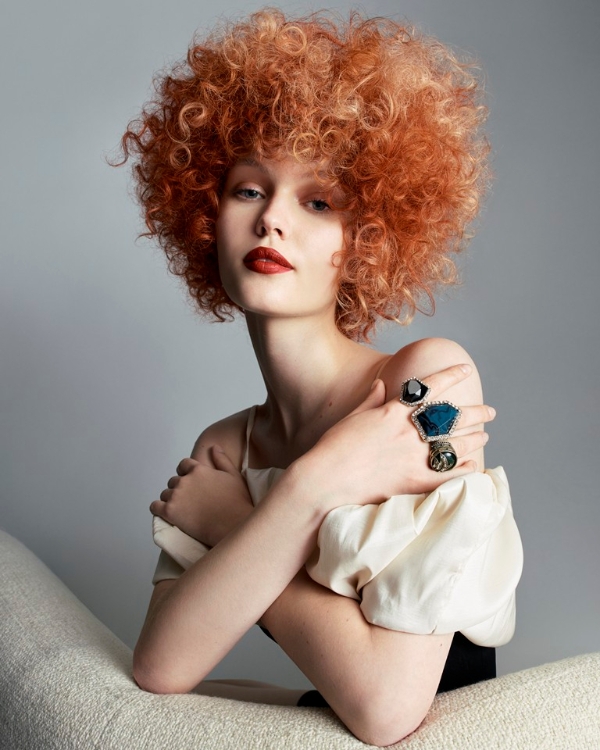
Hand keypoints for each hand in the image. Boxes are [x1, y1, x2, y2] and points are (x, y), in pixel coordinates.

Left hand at [150, 447, 253, 547]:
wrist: (232, 524)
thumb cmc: (236, 502)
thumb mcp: (234, 476)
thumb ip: (222, 459)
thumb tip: (214, 446)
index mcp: (198, 470)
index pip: (183, 465)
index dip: (185, 473)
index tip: (190, 482)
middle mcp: (184, 480)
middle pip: (173, 481)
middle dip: (179, 488)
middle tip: (189, 500)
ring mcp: (176, 496)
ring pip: (165, 494)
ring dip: (171, 499)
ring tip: (182, 509)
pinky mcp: (170, 512)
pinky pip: (155, 507)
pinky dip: (158, 509)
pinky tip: (166, 513)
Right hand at [298, 364, 492, 509]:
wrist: (325, 480)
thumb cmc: (333, 448)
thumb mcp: (352, 417)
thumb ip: (371, 400)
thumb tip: (382, 384)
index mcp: (392, 413)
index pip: (429, 388)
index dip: (450, 375)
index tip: (465, 369)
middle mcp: (407, 432)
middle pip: (451, 416)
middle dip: (474, 412)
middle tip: (490, 411)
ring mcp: (413, 457)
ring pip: (455, 443)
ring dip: (474, 438)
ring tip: (486, 435)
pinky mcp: (413, 482)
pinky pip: (448, 476)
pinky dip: (464, 471)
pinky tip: (476, 466)